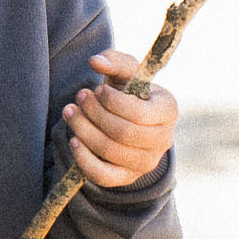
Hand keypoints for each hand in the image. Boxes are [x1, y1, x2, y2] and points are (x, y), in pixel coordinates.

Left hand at [63, 49, 176, 187]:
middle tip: (79, 97)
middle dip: (95, 114)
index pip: (138, 112)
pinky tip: (73, 141)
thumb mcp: (126, 72)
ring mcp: (146, 162)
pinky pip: (103, 176)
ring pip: (110, 151)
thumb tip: (95, 61)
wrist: (132, 121)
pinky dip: (84, 159)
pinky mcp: (127, 178)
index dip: (112, 101)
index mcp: (168, 110)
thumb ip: (114, 61)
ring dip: (84, 130)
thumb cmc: (130, 92)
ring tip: (70, 112)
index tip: (97, 89)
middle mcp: (163, 140)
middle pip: (122, 133)